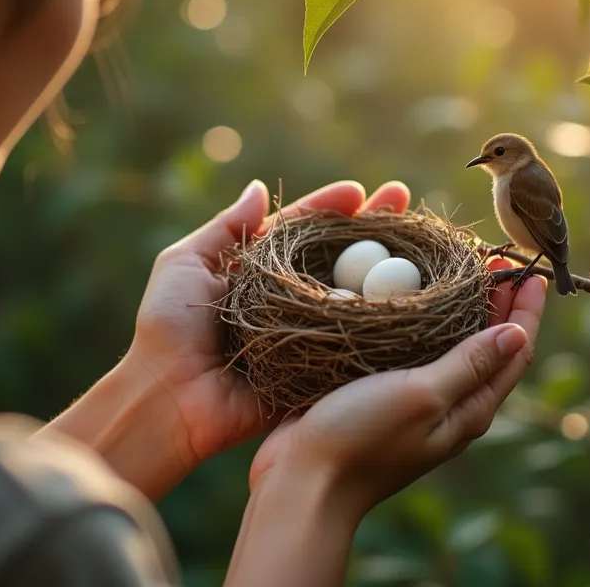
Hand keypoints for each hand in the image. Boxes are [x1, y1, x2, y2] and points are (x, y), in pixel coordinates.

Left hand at [112, 179, 410, 495]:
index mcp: (260, 271)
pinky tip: (413, 302)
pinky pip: (354, 344)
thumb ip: (225, 228)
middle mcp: (290, 299)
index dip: (332, 208)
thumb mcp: (184, 264)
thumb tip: (259, 188)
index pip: (304, 231)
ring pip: (356, 296)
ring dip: (388, 270)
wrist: (168, 401)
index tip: (362, 191)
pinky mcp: (318, 370)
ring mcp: (308, 334)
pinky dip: (382, 324)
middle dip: (374, 230)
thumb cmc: (167, 330)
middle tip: (406, 204)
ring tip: (421, 245)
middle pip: (340, 257)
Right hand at [247, 263, 546, 519]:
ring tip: (456, 269)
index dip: (526, 309)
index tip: (529, 268)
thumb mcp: (423, 395)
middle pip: (487, 346)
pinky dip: (421, 322)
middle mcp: (449, 405)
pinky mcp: (380, 395)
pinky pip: (413, 351)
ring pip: (450, 346)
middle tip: (492, 258)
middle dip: (496, 302)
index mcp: (470, 409)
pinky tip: (406, 299)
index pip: (515, 352)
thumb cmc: (363, 439)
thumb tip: (518, 331)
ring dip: (459, 308)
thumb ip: (469, 365)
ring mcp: (415, 402)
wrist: (303, 484)